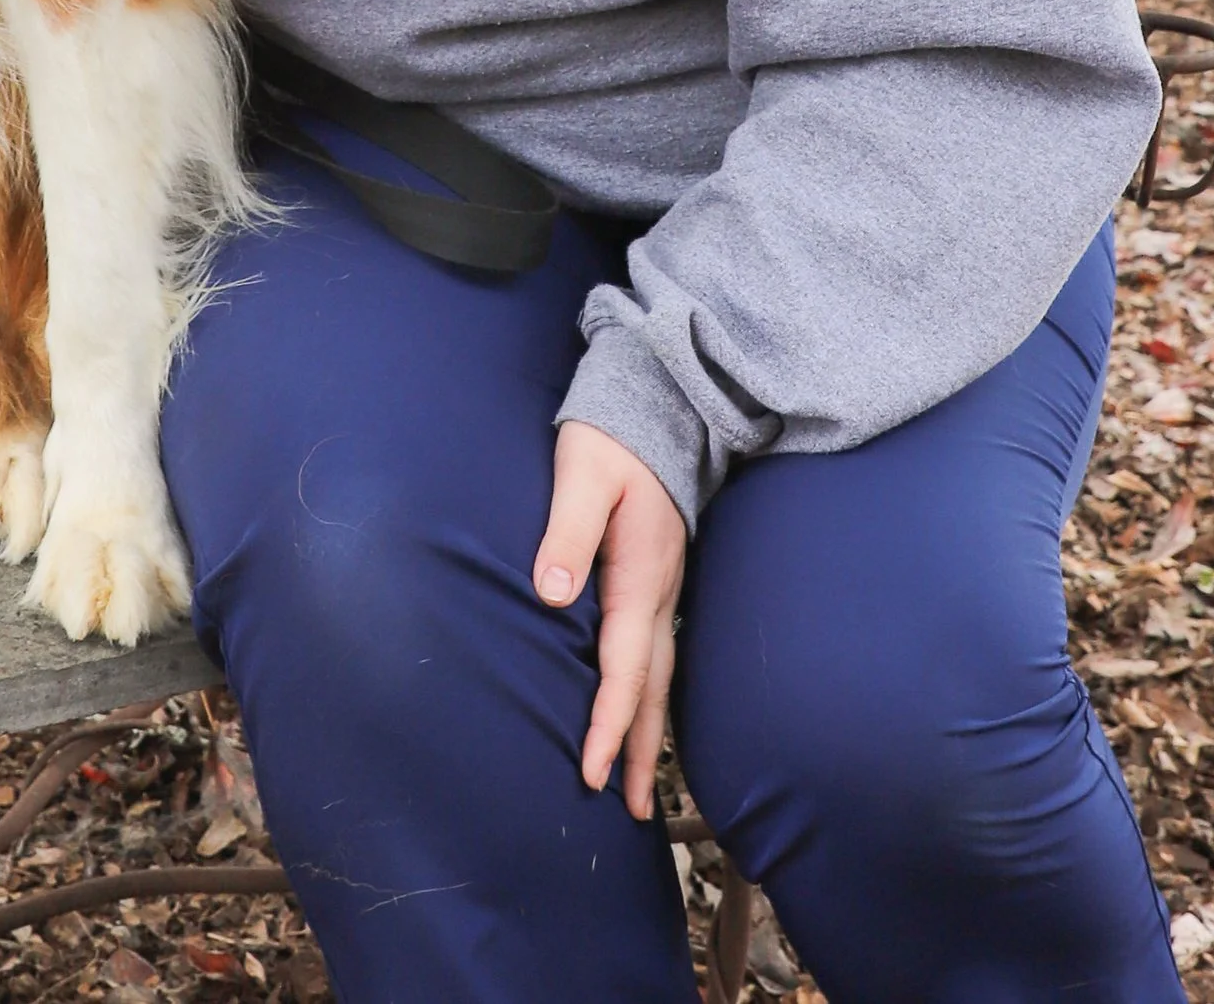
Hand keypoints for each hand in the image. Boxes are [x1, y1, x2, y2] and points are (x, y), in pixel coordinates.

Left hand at [533, 421, 686, 814]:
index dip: (607, 724)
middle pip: (653, 687)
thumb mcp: (582, 475)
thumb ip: (566, 533)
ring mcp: (663, 586)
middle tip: (633, 811)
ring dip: (647, 728)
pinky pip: (655, 650)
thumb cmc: (611, 439)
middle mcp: (659, 591)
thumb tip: (550, 595)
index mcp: (639, 575)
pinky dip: (648, 692)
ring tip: (637, 782)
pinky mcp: (656, 577)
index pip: (624, 668)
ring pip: (658, 673)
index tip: (589, 773)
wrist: (660, 403)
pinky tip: (637, 708)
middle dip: (638, 748)